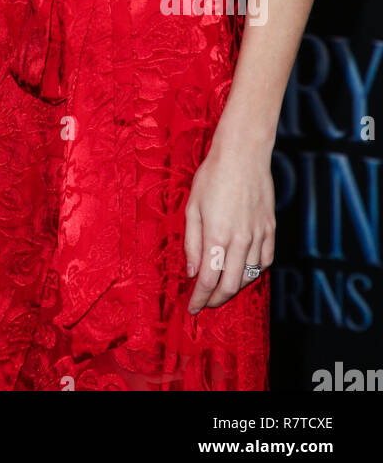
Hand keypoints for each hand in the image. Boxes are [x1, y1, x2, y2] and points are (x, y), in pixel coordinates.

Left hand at [183, 140, 274, 313]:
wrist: (243, 155)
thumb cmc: (212, 176)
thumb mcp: (192, 207)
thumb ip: (192, 242)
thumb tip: (192, 272)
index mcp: (217, 235)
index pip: (208, 280)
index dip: (199, 298)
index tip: (192, 308)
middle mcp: (240, 240)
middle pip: (230, 285)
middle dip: (215, 299)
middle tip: (205, 303)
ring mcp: (258, 236)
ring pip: (249, 276)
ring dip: (234, 288)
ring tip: (221, 288)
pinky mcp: (271, 229)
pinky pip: (265, 262)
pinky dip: (254, 273)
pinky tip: (244, 272)